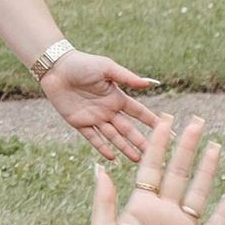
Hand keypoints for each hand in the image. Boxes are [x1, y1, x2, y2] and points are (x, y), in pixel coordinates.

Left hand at [42, 47, 158, 163]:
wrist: (55, 67)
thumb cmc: (82, 63)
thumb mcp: (107, 68)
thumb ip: (127, 77)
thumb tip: (151, 83)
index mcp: (117, 97)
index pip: (139, 113)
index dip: (153, 122)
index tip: (169, 133)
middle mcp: (108, 110)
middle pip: (128, 129)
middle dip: (142, 142)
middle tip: (156, 155)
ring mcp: (94, 118)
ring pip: (113, 137)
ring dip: (125, 148)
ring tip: (138, 160)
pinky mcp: (78, 122)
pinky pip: (93, 138)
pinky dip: (103, 148)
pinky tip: (113, 158)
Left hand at [87, 113, 224, 224]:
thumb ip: (105, 201)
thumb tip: (100, 167)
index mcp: (140, 206)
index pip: (151, 168)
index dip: (158, 144)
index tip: (164, 119)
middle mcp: (163, 212)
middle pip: (178, 173)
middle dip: (185, 147)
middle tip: (195, 121)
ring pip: (197, 192)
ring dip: (206, 170)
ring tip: (212, 145)